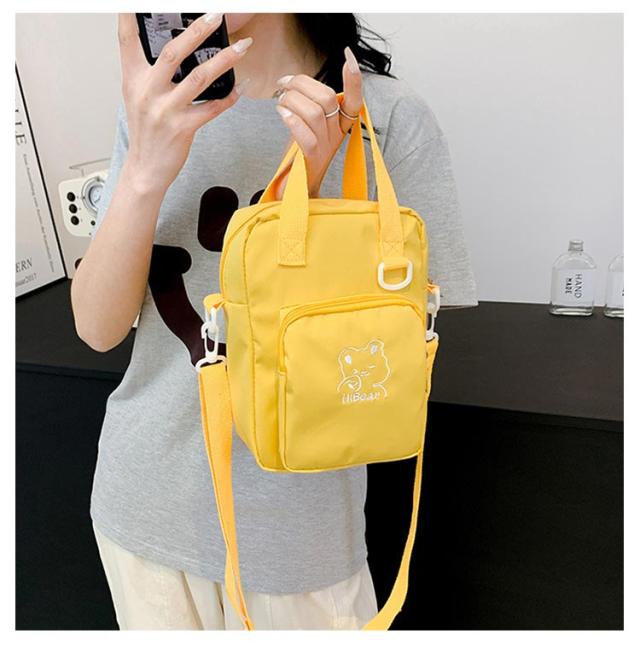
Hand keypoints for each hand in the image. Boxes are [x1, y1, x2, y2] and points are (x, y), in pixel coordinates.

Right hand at [117, 13, 252, 193]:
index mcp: (133, 80)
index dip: (130, 16)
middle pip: (172, 53)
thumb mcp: (137, 98)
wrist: (145, 169)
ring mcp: (165, 111)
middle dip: (196, 31)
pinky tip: (240, 89)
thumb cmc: (146, 132)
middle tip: (216, 16)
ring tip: (241, 48)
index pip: (127, 40)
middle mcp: (147, 92)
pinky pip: (211, 109)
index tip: (136, 2)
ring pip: (198, 78)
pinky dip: (228, 98)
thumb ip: (150, 74)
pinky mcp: (182, 128)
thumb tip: (172, 50)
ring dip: (223, 61)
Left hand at [273, 46, 362, 198]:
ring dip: (292, 100)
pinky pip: (306, 135)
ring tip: (280, 102)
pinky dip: (292, 120)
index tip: (349, 56)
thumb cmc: (300, 154)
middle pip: (327, 99)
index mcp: (340, 125)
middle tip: (283, 84)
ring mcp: (326, 148)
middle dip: (302, 84)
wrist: (296, 189)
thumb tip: (295, 82)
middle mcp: (336, 135)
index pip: (354, 100)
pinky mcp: (312, 159)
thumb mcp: (309, 126)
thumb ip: (310, 106)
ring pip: (314, 113)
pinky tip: (282, 115)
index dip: (354, 79)